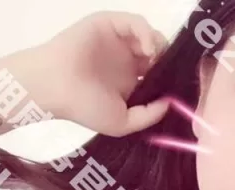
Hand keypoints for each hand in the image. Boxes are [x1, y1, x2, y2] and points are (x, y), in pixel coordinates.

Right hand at [4, 11, 170, 136]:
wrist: (55, 86)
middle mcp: (126, 60)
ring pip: (149, 36)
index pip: (158, 75)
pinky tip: (148, 49)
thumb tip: (170, 103)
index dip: (170, 79)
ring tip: (156, 62)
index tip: (178, 87)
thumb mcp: (122, 122)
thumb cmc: (84, 107)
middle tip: (171, 72)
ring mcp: (118, 41)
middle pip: (158, 53)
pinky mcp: (110, 23)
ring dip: (159, 47)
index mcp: (129, 82)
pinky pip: (135, 23)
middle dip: (168, 61)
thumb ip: (148, 115)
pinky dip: (146, 33)